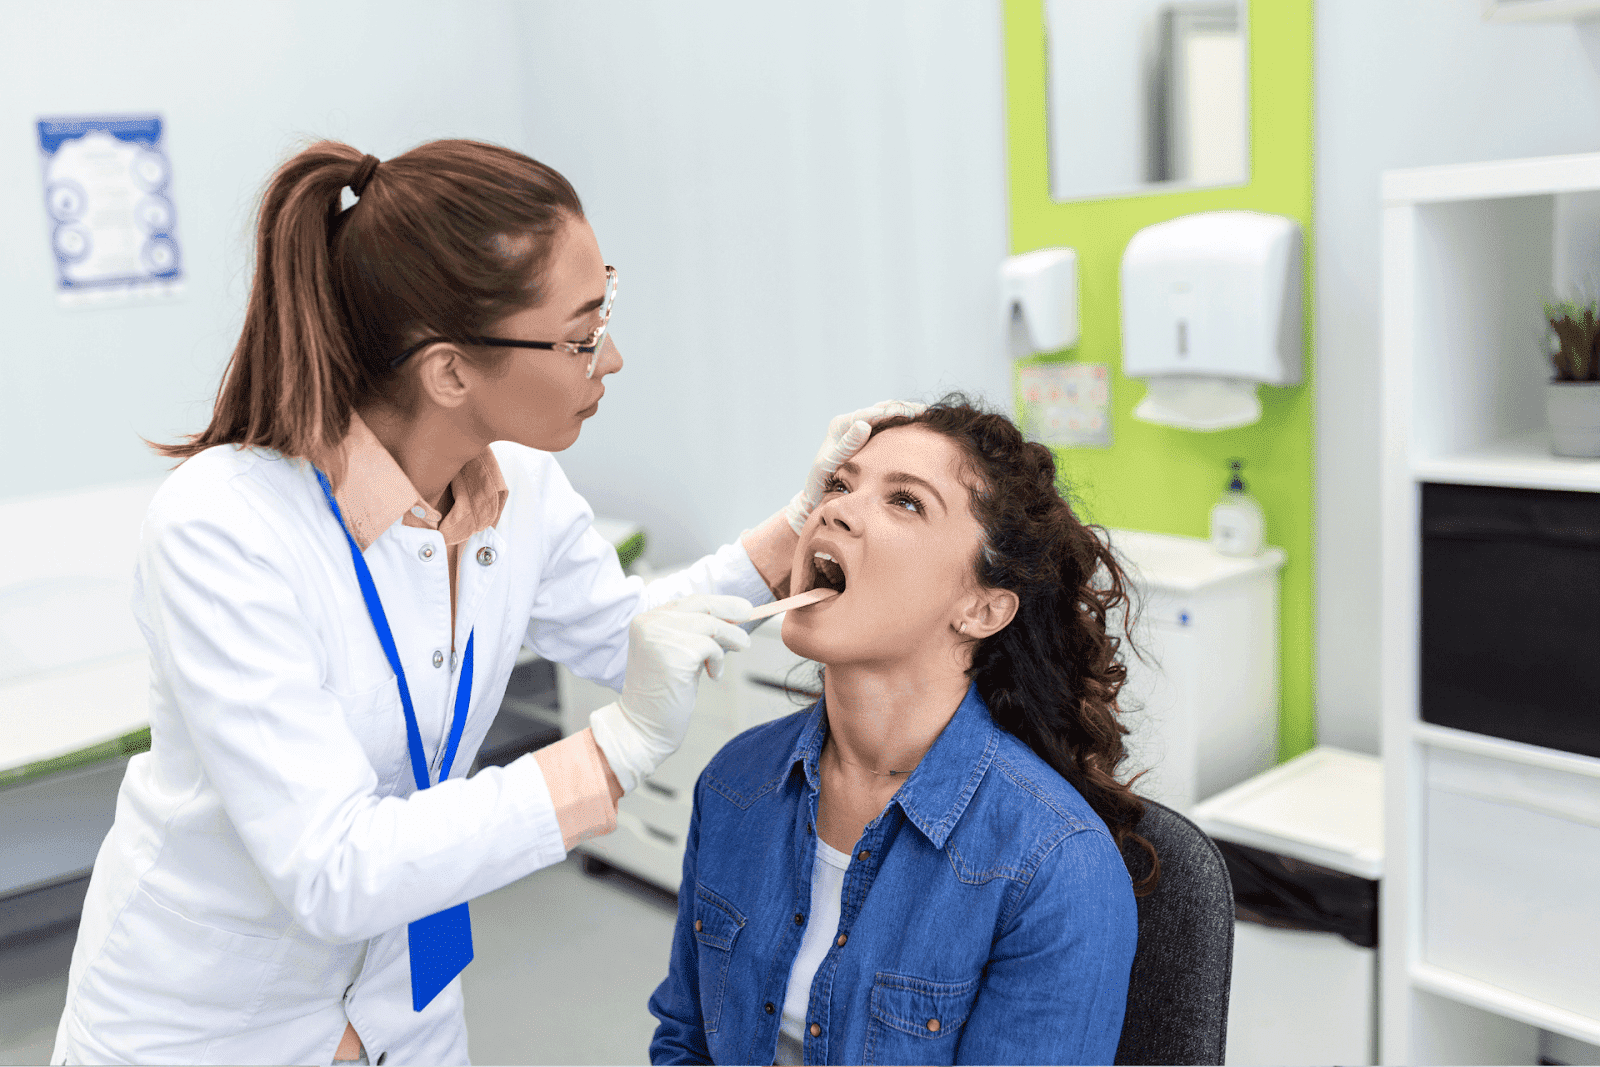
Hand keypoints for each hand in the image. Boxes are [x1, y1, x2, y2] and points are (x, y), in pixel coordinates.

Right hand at [588, 595, 751, 794]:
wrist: (643, 727)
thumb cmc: (663, 694)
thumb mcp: (677, 654)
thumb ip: (695, 634)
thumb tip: (732, 617)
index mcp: (646, 621)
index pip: (689, 602)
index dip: (718, 602)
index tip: (741, 607)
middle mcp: (650, 624)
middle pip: (702, 605)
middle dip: (730, 609)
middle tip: (750, 613)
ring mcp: (660, 637)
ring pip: (712, 625)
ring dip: (732, 637)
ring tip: (741, 647)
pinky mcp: (675, 654)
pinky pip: (712, 647)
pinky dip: (719, 661)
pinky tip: (712, 677)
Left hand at [782, 400, 926, 534]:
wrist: (816, 494)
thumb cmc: (822, 483)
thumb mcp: (831, 463)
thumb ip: (847, 445)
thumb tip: (863, 424)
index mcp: (841, 425)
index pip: (874, 413)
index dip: (897, 411)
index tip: (918, 412)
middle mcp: (849, 422)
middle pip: (883, 409)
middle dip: (906, 409)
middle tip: (930, 412)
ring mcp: (857, 429)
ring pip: (887, 416)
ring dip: (907, 415)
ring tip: (929, 417)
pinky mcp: (864, 438)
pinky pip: (887, 427)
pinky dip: (903, 426)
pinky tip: (919, 430)